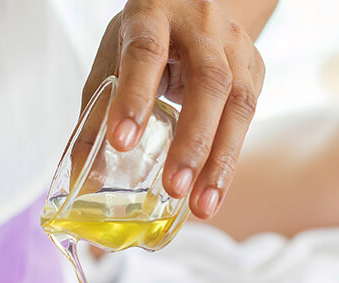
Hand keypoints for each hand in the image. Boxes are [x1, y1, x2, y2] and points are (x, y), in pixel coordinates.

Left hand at [84, 0, 267, 219]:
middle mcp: (202, 26)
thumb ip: (96, 114)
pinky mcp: (255, 69)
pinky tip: (213, 190)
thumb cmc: (146, 38)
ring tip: (202, 206)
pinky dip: (229, 159)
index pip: (146, 53)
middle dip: (192, 140)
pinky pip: (248, 118)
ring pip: (239, 103)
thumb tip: (83, 177)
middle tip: (174, 187)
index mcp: (154, 14)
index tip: (122, 142)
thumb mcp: (113, 60)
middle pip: (208, 81)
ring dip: (220, 161)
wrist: (196, 6)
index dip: (135, 96)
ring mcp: (235, 46)